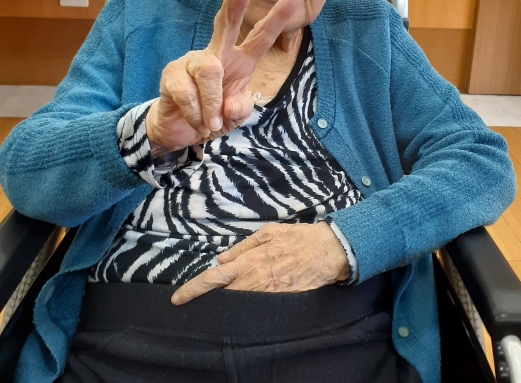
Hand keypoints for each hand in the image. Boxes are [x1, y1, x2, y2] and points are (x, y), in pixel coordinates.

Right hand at [146, 0, 301, 150]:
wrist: (179, 130)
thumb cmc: (212, 116)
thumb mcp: (234, 118)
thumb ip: (240, 109)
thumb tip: (229, 106)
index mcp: (241, 61)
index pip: (261, 36)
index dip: (278, 17)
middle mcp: (217, 54)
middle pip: (225, 24)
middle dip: (235, 4)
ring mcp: (191, 62)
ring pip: (209, 71)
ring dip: (212, 103)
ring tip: (211, 124)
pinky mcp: (171, 75)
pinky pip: (187, 93)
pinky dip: (195, 114)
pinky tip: (195, 121)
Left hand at [171, 222, 349, 304]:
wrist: (327, 252)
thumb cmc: (298, 237)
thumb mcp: (268, 232)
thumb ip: (243, 246)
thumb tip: (221, 258)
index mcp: (249, 261)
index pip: (213, 278)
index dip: (193, 289)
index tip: (177, 299)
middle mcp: (254, 280)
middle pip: (222, 296)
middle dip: (208, 299)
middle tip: (197, 299)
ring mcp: (266, 293)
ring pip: (238, 303)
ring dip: (226, 302)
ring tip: (219, 300)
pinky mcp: (278, 301)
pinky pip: (256, 306)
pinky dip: (246, 304)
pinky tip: (244, 302)